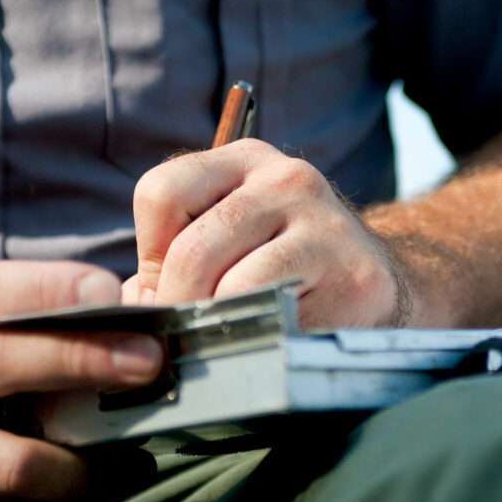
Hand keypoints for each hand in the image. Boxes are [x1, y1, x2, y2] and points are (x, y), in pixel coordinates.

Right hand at [0, 261, 162, 501]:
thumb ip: (41, 322)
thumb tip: (137, 315)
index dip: (47, 288)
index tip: (108, 292)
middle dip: (82, 358)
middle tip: (148, 360)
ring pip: (16, 460)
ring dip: (89, 461)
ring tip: (137, 454)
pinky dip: (75, 497)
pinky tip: (108, 483)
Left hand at [124, 140, 408, 327]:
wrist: (374, 284)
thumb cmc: (280, 268)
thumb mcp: (226, 242)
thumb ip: (168, 263)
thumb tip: (127, 310)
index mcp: (242, 161)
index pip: (161, 192)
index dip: (150, 250)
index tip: (166, 285)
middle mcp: (284, 177)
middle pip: (191, 249)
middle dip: (176, 306)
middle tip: (180, 336)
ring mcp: (322, 220)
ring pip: (231, 285)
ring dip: (213, 326)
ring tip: (219, 340)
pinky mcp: (351, 270)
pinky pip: (277, 314)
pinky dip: (256, 337)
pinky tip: (263, 339)